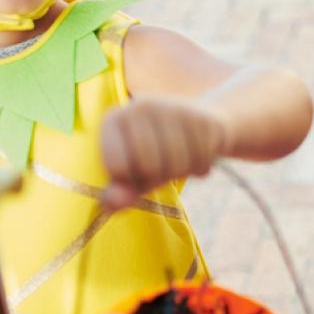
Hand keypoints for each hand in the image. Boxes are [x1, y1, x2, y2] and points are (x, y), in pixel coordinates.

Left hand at [100, 96, 227, 209]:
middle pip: (149, 168)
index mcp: (115, 120)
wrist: (201, 121)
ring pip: (177, 166)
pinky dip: (200, 168)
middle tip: (163, 167)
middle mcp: (140, 107)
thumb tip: (112, 206)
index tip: (138, 172)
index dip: (131, 181)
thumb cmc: (158, 152)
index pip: (118, 168)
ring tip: (180, 160)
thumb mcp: (134, 173)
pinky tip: (197, 154)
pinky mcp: (201, 118)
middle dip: (159, 178)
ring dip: (182, 174)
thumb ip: (120, 192)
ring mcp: (172, 109)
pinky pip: (201, 161)